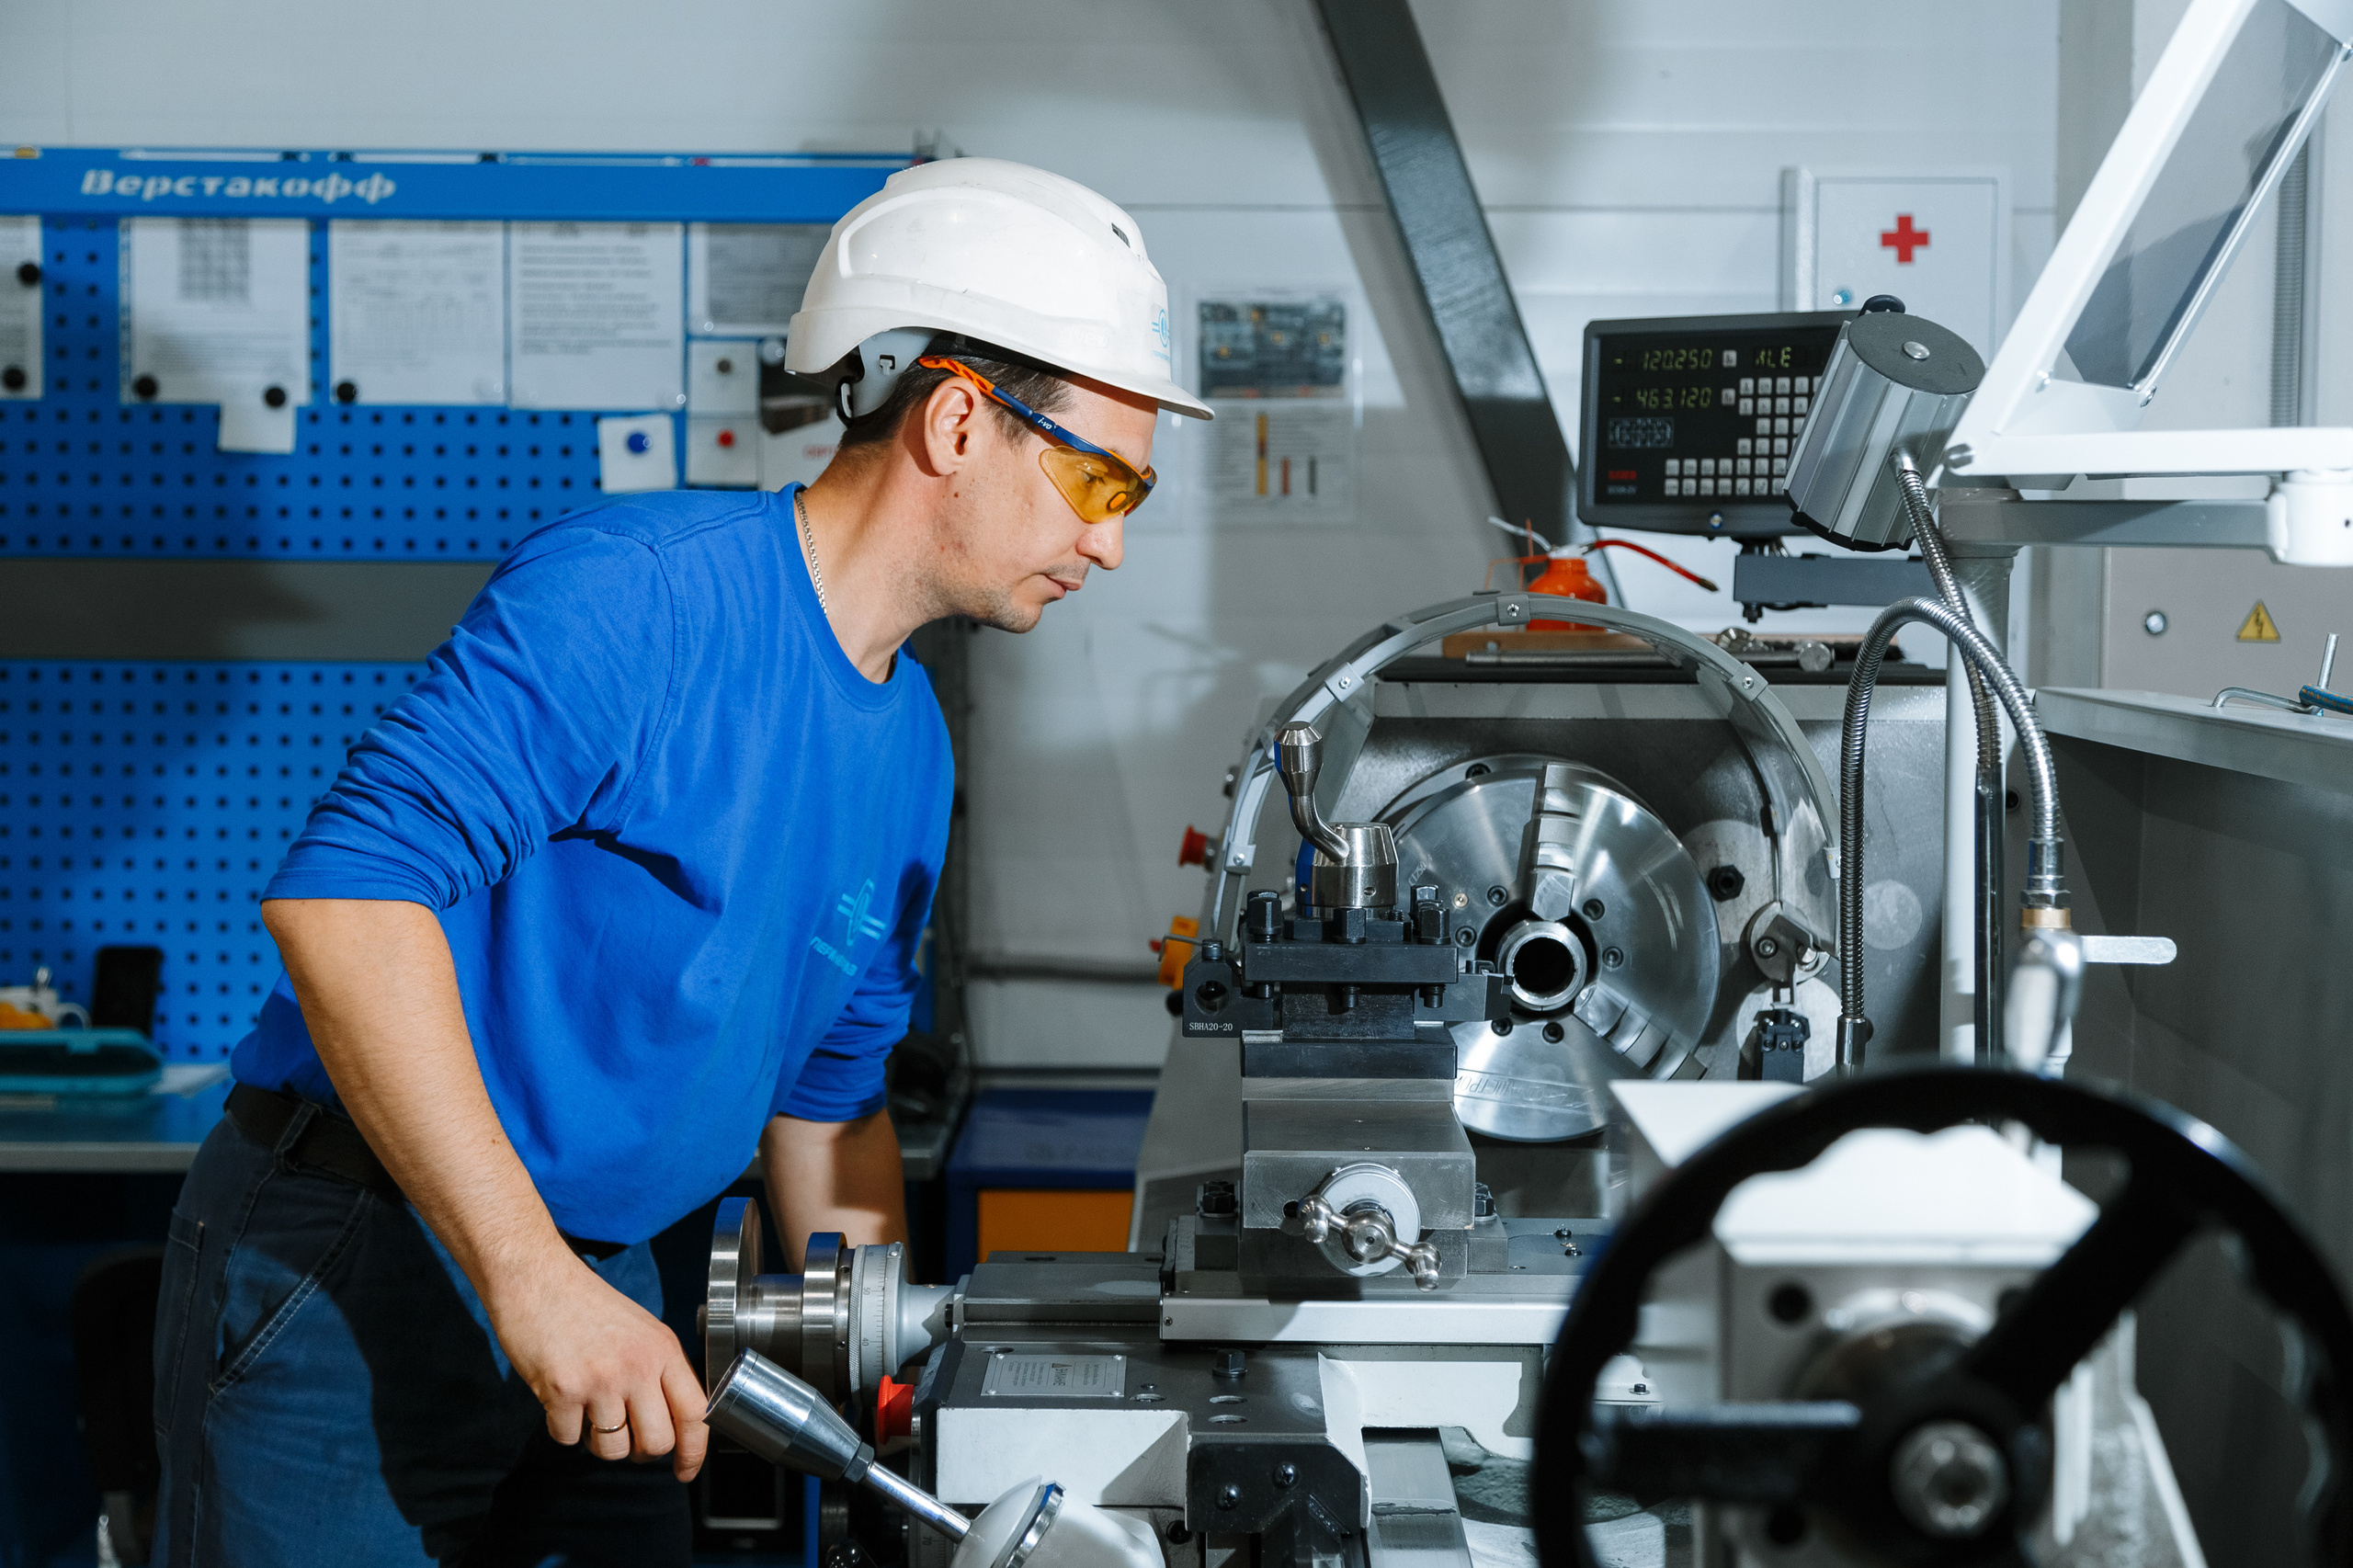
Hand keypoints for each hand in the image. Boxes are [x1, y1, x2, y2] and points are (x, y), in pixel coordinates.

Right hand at [485, 1241, 709, 1480]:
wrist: (536, 1278)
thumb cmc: (586, 1305)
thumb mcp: (640, 1330)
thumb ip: (658, 1371)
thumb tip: (671, 1422)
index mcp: (663, 1349)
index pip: (695, 1412)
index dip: (694, 1451)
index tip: (685, 1470)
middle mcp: (638, 1366)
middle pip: (657, 1443)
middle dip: (641, 1452)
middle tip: (626, 1437)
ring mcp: (600, 1380)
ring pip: (613, 1449)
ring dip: (598, 1441)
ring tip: (588, 1408)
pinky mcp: (562, 1391)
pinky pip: (568, 1440)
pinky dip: (562, 1428)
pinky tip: (559, 1398)